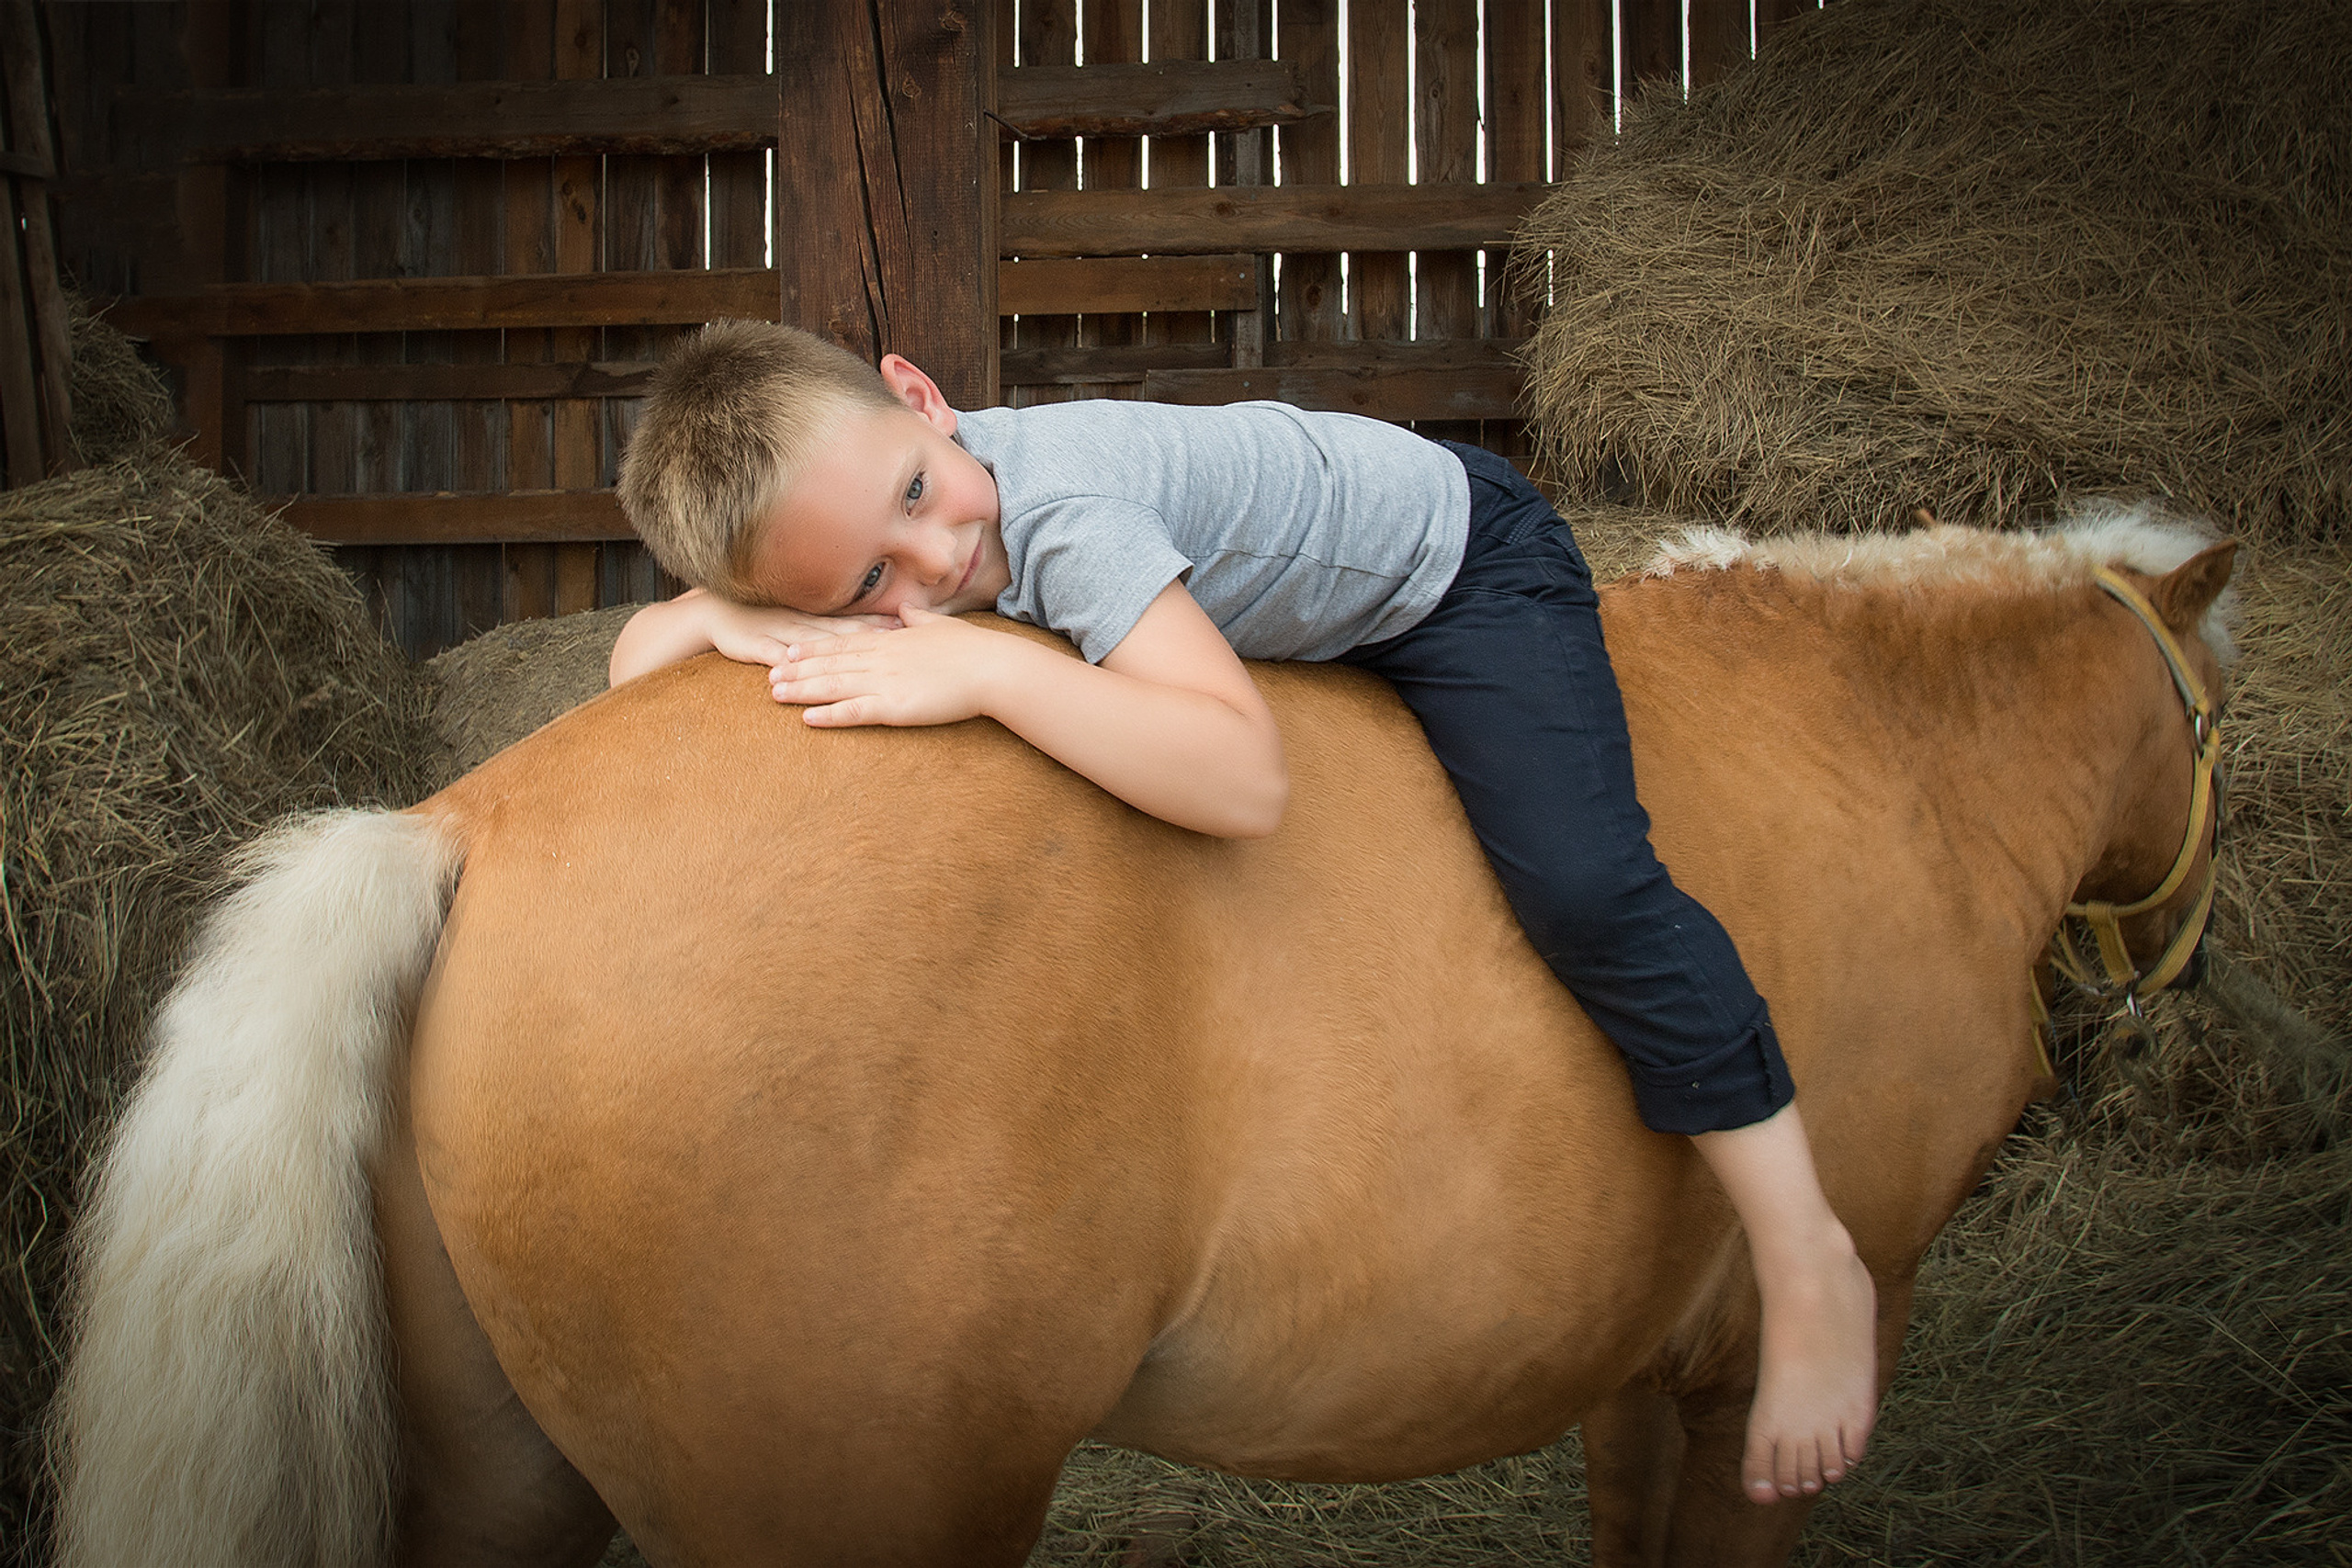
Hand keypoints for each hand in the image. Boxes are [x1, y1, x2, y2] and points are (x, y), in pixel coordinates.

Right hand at [703, 594, 897, 669]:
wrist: (715, 612)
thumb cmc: (763, 619)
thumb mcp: (800, 620)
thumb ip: (831, 628)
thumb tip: (871, 634)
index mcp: (815, 618)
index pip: (853, 621)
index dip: (879, 624)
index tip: (907, 629)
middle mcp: (802, 622)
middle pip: (840, 632)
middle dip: (867, 637)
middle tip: (894, 645)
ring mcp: (779, 632)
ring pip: (809, 644)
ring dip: (833, 652)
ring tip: (856, 660)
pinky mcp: (755, 645)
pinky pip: (771, 656)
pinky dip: (783, 664)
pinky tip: (794, 673)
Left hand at [768, 603, 1012, 727]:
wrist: (992, 667)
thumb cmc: (973, 648)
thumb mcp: (941, 626)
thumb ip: (919, 619)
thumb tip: (908, 610)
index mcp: (891, 640)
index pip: (842, 644)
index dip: (812, 647)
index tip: (788, 649)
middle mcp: (881, 658)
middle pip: (829, 663)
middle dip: (796, 668)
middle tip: (767, 672)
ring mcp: (885, 681)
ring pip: (833, 685)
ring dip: (802, 689)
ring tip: (775, 693)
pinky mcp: (895, 706)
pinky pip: (854, 711)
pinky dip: (828, 715)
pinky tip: (807, 719)